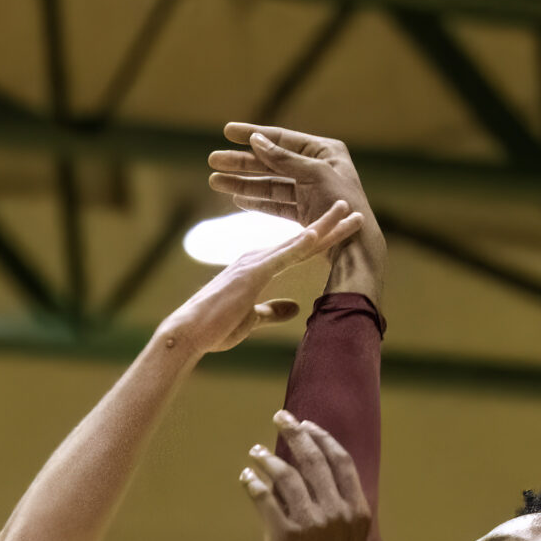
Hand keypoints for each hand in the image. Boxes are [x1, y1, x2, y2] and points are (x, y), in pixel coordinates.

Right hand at [155, 202, 359, 357]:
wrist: (188, 333)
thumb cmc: (214, 328)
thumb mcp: (251, 318)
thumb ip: (272, 311)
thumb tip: (294, 308)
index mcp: (258, 267)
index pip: (297, 250)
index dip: (321, 238)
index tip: (341, 228)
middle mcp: (258, 258)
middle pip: (302, 239)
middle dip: (329, 223)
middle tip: (352, 207)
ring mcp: (255, 263)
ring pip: (297, 242)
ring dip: (324, 226)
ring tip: (346, 210)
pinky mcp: (251, 274)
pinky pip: (281, 257)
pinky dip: (300, 245)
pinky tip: (317, 234)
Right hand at [208, 126, 384, 303]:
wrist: (356, 245)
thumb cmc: (342, 204)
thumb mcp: (314, 175)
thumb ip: (283, 158)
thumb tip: (256, 139)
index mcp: (325, 151)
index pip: (282, 138)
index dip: (252, 134)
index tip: (227, 131)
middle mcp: (317, 168)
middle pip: (271, 162)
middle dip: (241, 162)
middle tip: (213, 160)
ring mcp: (310, 190)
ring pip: (270, 183)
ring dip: (243, 182)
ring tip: (215, 181)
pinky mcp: (305, 212)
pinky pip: (276, 203)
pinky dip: (257, 201)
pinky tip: (237, 198)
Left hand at [240, 411, 370, 540]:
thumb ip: (340, 511)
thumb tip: (317, 480)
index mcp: (358, 511)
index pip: (340, 461)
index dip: (322, 438)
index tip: (307, 425)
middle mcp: (337, 512)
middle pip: (314, 459)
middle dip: (296, 432)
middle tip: (281, 418)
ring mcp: (312, 523)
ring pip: (287, 474)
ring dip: (268, 458)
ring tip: (255, 453)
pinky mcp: (285, 535)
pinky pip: (265, 498)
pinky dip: (253, 483)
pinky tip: (246, 478)